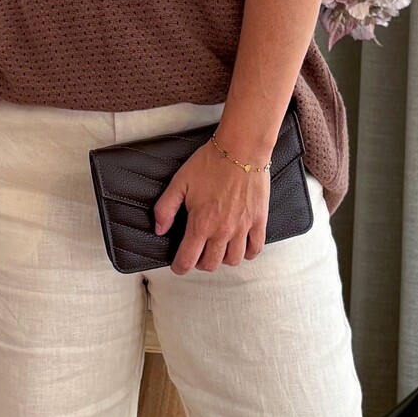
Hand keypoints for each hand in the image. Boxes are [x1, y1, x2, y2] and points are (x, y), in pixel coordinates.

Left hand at [153, 138, 269, 271]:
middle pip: (211, 265)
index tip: (178, 265)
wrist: (241, 149)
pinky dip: (247, 253)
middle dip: (200, 263)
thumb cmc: (210, 163)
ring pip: (233, 260)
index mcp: (201, 223)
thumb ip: (165, 208)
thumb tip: (159, 229)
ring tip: (218, 248)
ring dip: (222, 259)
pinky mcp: (259, 221)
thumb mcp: (180, 182)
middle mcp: (222, 231)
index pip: (187, 260)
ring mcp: (242, 228)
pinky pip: (255, 249)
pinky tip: (240, 245)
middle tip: (197, 253)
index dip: (179, 267)